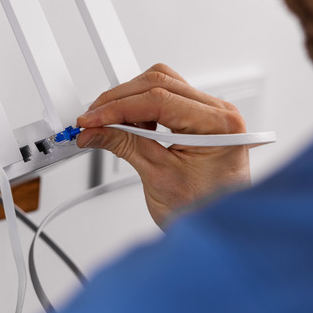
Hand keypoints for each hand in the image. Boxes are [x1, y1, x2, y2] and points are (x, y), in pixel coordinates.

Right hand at [76, 64, 250, 226]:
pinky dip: (142, 107)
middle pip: (159, 83)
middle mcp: (218, 113)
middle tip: (93, 120)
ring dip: (130, 100)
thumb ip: (124, 145)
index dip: (117, 107)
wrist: (220, 229)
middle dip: (119, 100)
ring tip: (110, 124)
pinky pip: (167, 98)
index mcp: (217, 125)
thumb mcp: (158, 177)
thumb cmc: (205, 209)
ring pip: (162, 84)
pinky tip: (130, 126)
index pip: (158, 100)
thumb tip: (95, 131)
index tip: (92, 119)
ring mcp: (210, 114)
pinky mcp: (199, 119)